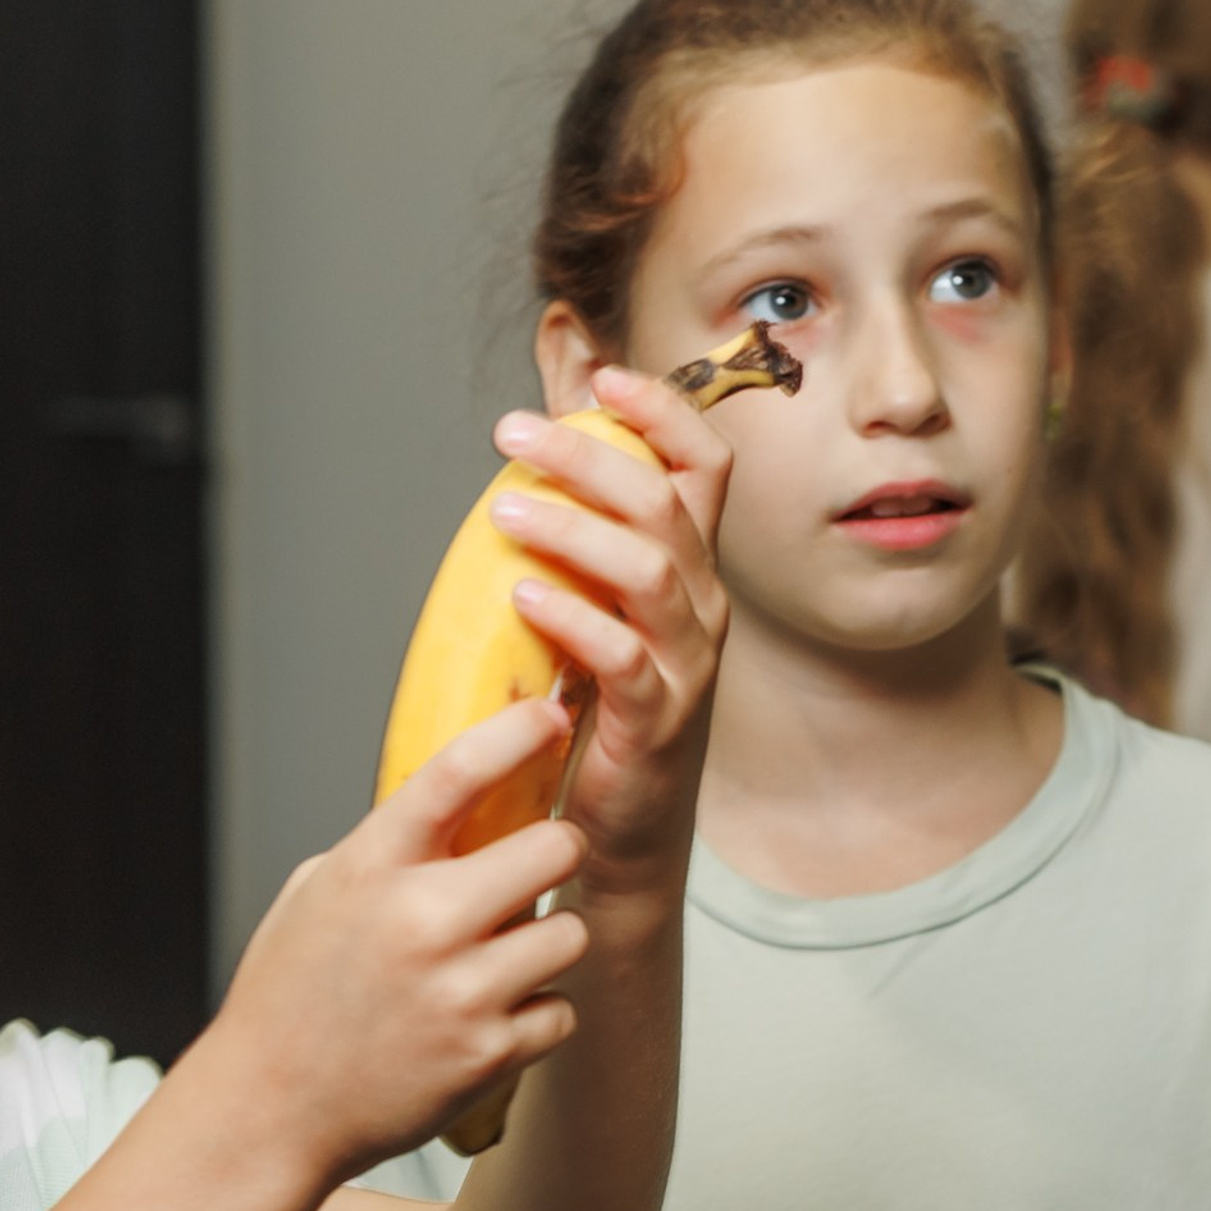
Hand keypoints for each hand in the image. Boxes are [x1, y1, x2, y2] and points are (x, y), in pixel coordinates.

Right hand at [203, 698, 589, 1180]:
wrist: (270, 1109)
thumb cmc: (290, 999)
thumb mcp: (317, 895)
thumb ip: (386, 849)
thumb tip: (458, 800)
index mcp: (371, 868)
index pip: (458, 770)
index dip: (516, 729)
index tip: (550, 714)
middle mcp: (420, 921)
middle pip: (555, 846)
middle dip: (554, 852)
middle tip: (533, 871)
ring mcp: (459, 991)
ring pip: (571, 932)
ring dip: (548, 942)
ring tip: (502, 959)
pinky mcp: (486, 1053)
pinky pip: (561, 1010)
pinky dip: (538, 1015)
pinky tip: (493, 1018)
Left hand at [486, 362, 730, 898]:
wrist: (628, 835)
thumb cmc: (605, 717)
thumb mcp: (601, 610)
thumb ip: (581, 536)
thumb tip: (535, 448)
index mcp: (694, 573)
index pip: (706, 467)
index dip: (665, 412)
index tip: (604, 375)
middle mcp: (704, 610)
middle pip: (667, 503)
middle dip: (590, 455)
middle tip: (511, 434)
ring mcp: (686, 667)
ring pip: (651, 571)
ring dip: (574, 530)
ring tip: (504, 510)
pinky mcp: (656, 724)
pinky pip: (623, 657)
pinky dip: (573, 618)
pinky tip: (523, 595)